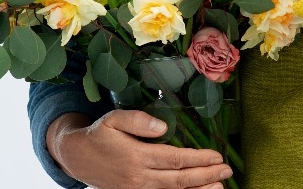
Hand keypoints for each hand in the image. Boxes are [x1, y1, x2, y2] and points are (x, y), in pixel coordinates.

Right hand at [49, 110, 231, 188]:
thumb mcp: (113, 119)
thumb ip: (137, 121)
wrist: (77, 158)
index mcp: (136, 157)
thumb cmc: (99, 135)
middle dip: (205, 175)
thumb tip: (163, 126)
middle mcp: (138, 177)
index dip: (198, 159)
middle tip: (226, 171)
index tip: (217, 155)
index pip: (174, 159)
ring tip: (219, 187)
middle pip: (178, 179)